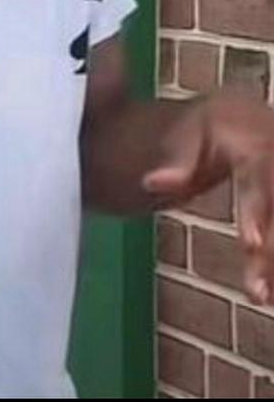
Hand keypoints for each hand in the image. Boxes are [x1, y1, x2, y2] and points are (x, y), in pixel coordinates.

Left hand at [143, 91, 273, 304]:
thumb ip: (178, 163)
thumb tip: (151, 184)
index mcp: (256, 140)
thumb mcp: (190, 132)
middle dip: (272, 248)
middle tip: (258, 290)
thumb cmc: (212, 128)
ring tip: (261, 297)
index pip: (259, 177)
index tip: (250, 244)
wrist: (245, 116)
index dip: (259, 211)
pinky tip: (267, 292)